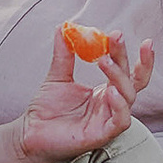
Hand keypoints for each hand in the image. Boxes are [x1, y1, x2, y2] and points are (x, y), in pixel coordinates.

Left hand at [19, 30, 154, 162]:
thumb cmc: (47, 109)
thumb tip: (64, 27)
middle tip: (116, 36)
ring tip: (105, 61)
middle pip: (131, 80)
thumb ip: (64, 54)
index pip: (127, 72)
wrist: (30, 132)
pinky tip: (110, 91)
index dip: (132, 55)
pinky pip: (120, 121)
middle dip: (125, 57)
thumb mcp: (57, 76)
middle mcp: (111, 105)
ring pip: (128, 98)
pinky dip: (120, 106)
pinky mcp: (102, 135)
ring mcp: (108, 120)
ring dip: (120, 77)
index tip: (123, 34)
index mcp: (105, 91)